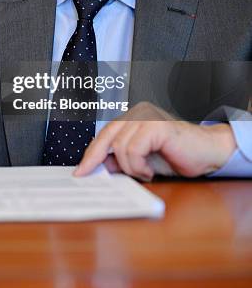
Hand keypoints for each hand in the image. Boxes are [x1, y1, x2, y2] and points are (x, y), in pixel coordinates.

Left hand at [74, 102, 235, 180]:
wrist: (207, 152)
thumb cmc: (177, 155)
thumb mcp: (142, 160)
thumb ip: (122, 159)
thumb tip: (99, 166)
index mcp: (133, 118)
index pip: (105, 134)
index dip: (91, 152)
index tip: (80, 170)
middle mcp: (138, 112)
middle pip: (107, 136)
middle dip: (95, 158)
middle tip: (87, 174)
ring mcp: (147, 116)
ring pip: (120, 146)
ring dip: (130, 167)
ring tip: (145, 173)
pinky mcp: (156, 126)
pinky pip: (134, 149)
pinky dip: (139, 165)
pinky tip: (150, 170)